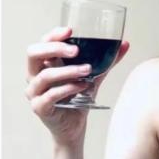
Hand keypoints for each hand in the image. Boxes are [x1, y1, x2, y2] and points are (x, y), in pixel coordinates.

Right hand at [26, 26, 129, 147]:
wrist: (74, 127)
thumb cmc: (78, 98)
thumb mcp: (92, 77)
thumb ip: (105, 62)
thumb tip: (124, 45)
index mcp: (43, 64)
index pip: (42, 43)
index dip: (53, 35)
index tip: (70, 30)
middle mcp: (34, 76)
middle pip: (33, 54)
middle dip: (55, 48)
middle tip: (76, 50)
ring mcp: (34, 92)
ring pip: (45, 75)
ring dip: (68, 71)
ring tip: (87, 69)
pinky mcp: (39, 107)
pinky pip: (51, 95)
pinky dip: (68, 88)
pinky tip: (83, 86)